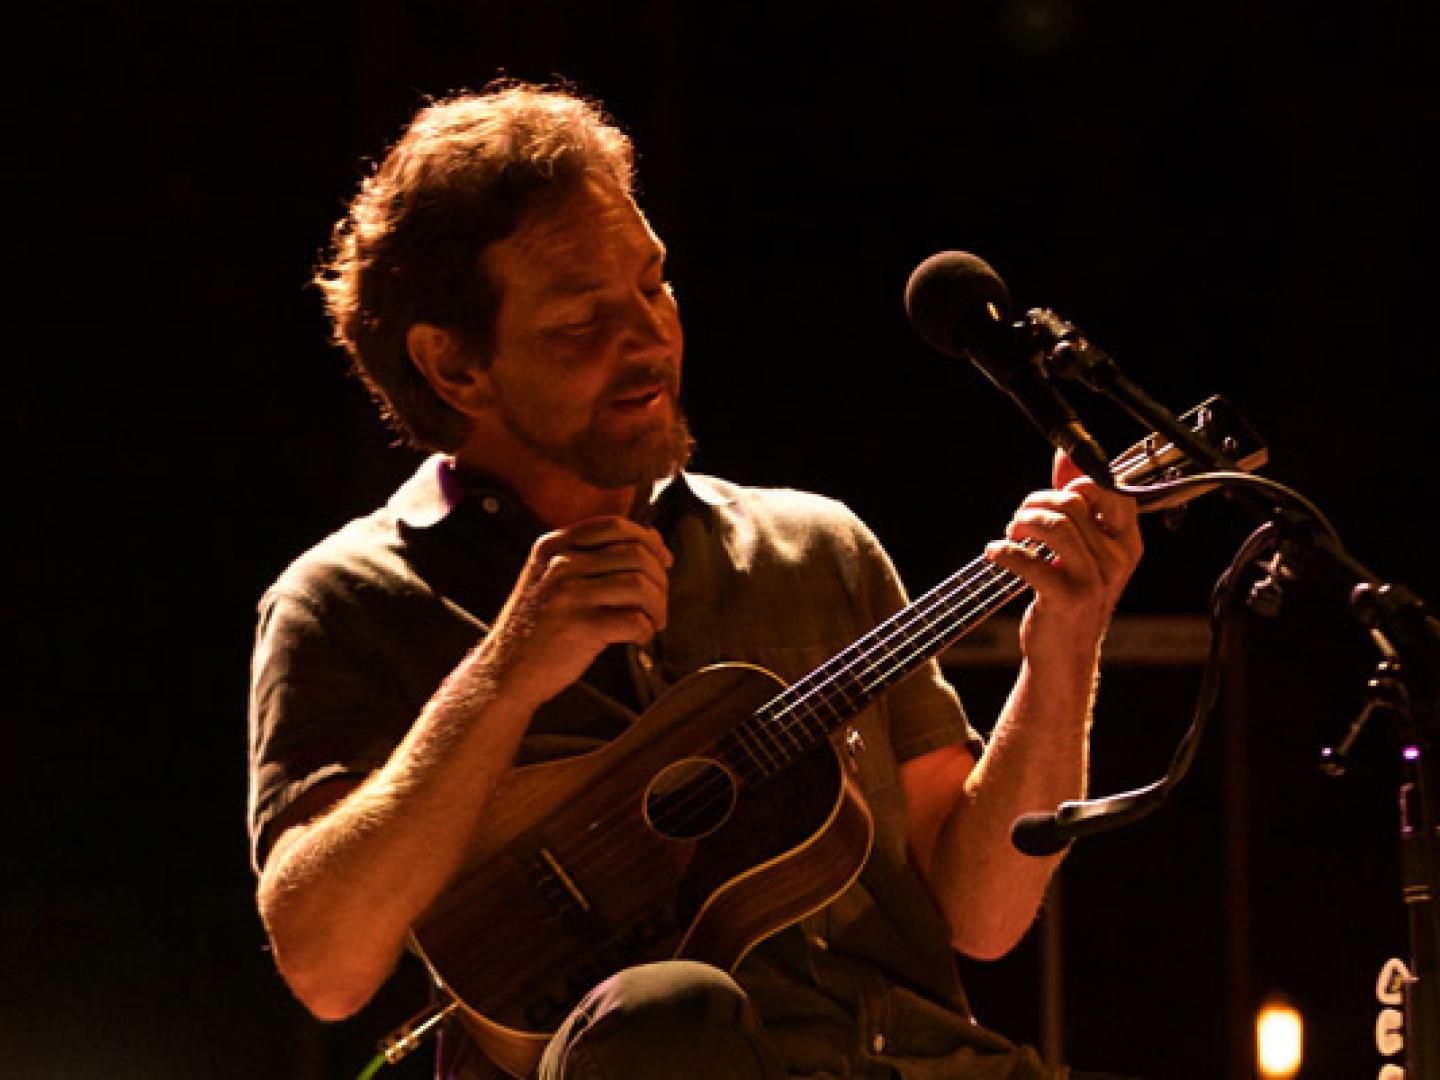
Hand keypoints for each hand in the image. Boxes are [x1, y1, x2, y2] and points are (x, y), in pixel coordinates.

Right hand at [481, 516, 672, 707]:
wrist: (504, 672)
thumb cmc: (536, 629)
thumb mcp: (551, 579)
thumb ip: (592, 557)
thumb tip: (650, 538)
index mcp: (553, 546)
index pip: (615, 526)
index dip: (649, 540)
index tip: (664, 561)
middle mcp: (559, 564)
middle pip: (634, 554)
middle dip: (659, 579)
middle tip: (659, 603)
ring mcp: (568, 594)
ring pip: (639, 585)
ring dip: (658, 606)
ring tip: (653, 622)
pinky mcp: (580, 627)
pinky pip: (634, 620)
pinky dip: (646, 631)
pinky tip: (638, 638)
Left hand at [984, 450, 1142, 663]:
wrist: (1065, 654)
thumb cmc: (1071, 597)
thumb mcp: (1082, 551)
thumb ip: (1077, 505)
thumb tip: (1064, 456)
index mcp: (1127, 544)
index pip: (1111, 491)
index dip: (1076, 483)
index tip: (1051, 496)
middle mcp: (1117, 559)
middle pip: (1072, 504)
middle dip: (1036, 503)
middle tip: (1019, 519)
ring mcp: (1094, 580)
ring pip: (1053, 525)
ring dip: (1021, 522)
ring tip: (1011, 533)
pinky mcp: (1067, 597)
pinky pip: (1030, 559)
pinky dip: (1004, 550)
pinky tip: (995, 553)